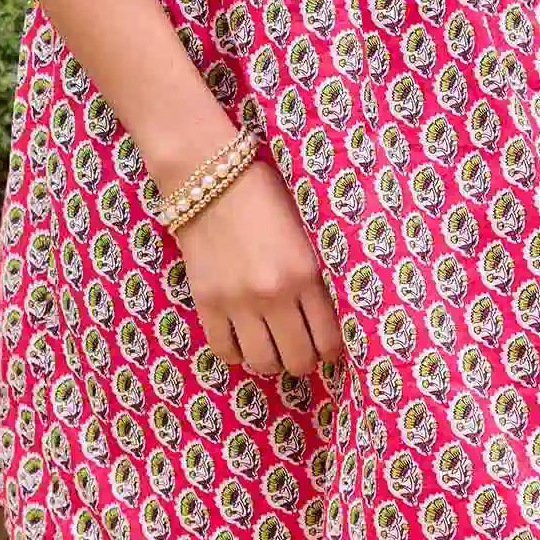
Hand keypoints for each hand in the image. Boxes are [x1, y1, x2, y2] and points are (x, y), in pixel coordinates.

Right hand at [176, 157, 345, 376]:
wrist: (208, 175)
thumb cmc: (263, 193)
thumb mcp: (304, 229)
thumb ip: (314, 271)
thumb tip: (327, 311)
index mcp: (305, 272)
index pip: (329, 339)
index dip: (332, 351)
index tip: (328, 347)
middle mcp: (274, 294)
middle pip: (297, 360)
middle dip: (304, 359)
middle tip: (301, 348)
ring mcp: (237, 302)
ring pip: (262, 363)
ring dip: (271, 360)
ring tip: (272, 345)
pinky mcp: (207, 303)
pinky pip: (225, 351)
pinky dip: (237, 352)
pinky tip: (243, 337)